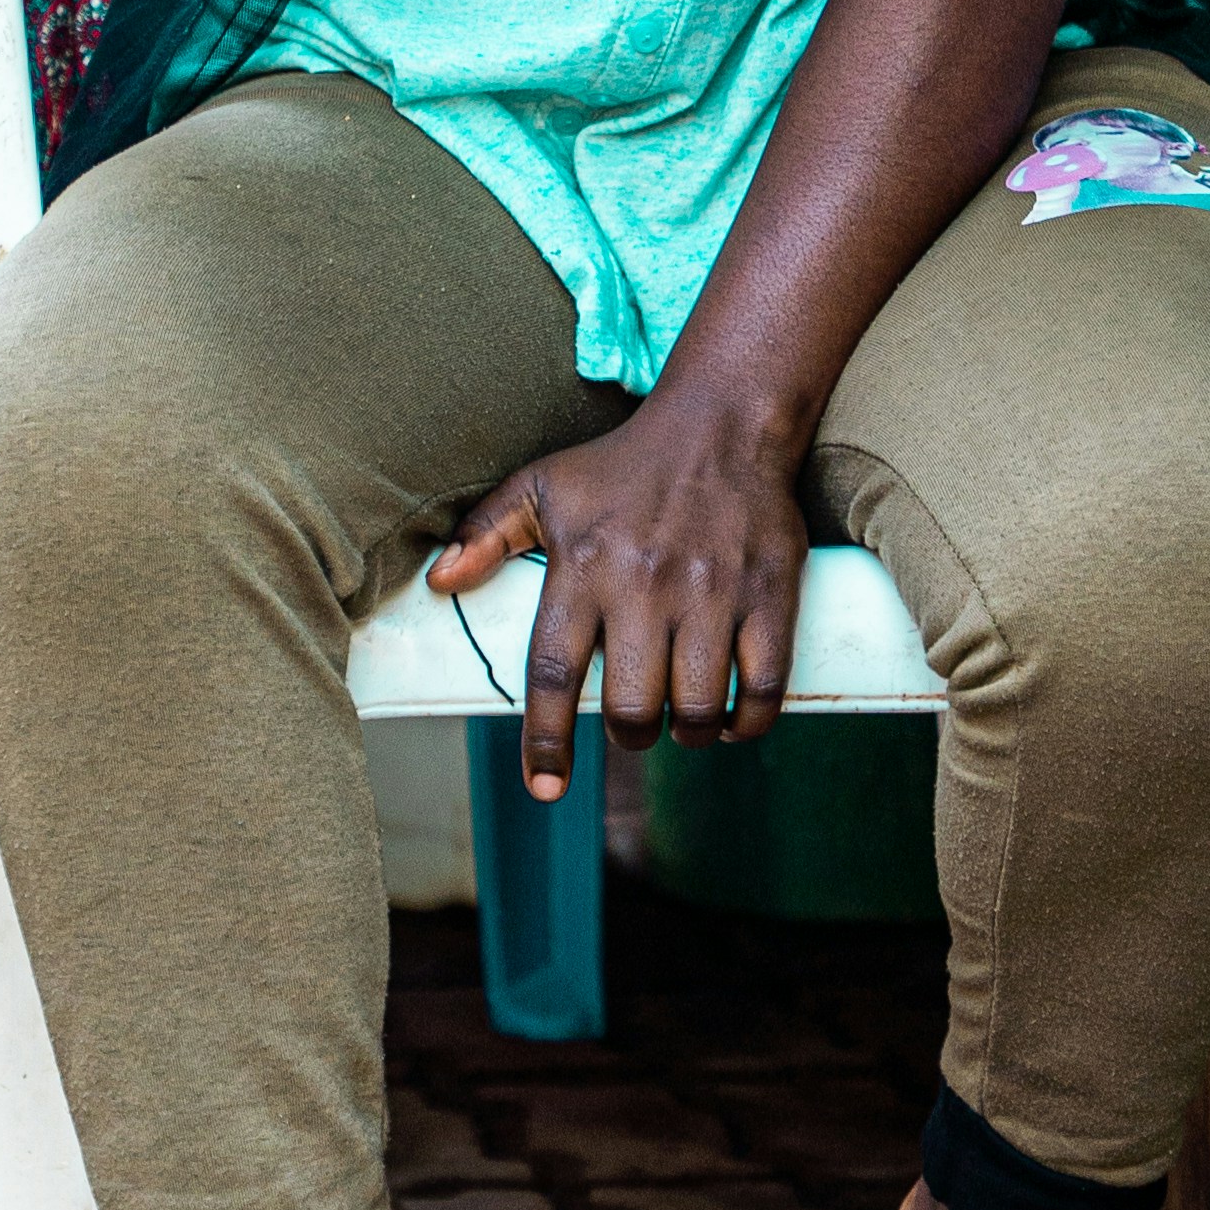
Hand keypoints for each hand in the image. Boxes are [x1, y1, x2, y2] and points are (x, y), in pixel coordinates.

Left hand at [429, 381, 810, 796]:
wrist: (722, 422)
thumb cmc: (622, 463)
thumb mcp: (543, 484)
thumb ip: (487, 533)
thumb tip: (440, 583)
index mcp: (583, 567)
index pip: (553, 674)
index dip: (545, 741)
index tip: (544, 787)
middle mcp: (645, 585)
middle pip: (631, 706)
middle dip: (630, 733)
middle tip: (635, 722)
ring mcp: (712, 593)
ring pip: (696, 707)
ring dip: (686, 734)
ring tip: (682, 721)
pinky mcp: (769, 594)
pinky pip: (763, 687)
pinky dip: (745, 723)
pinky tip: (730, 719)